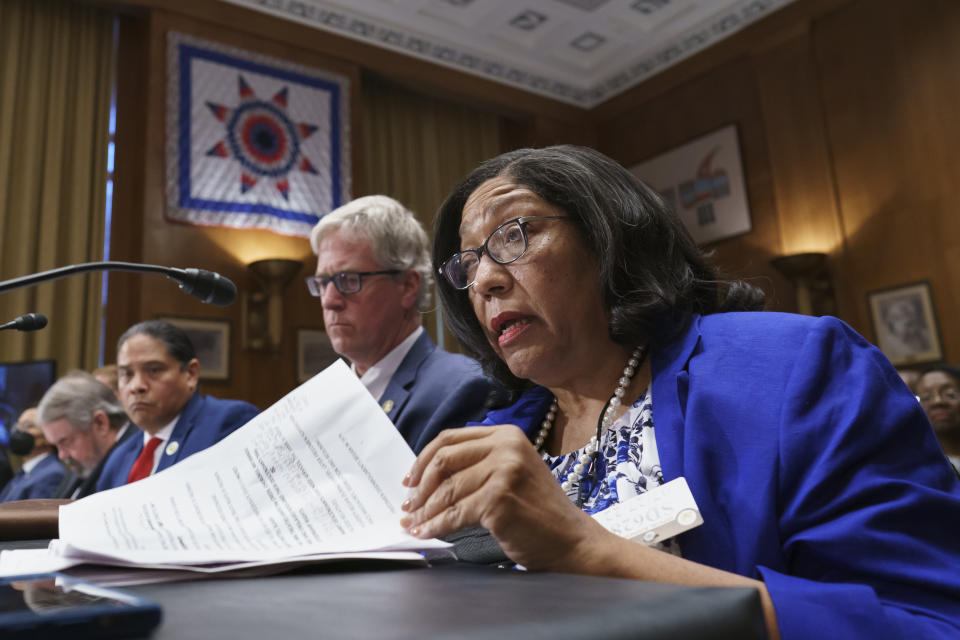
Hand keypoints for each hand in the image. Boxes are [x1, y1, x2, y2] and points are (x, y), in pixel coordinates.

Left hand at [400, 425, 608, 570]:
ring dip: (425, 511)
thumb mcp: (513, 472)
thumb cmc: (538, 511)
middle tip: (408, 505)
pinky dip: (436, 526)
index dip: (424, 459)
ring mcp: (503, 472)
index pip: (451, 438)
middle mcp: (505, 447)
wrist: (571, 540)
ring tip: (414, 524)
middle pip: (443, 460)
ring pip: (446, 491)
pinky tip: (427, 534)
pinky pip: (455, 514)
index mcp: (506, 435)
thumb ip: (479, 464)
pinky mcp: (499, 500)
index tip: (410, 479)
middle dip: (419, 486)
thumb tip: (429, 476)